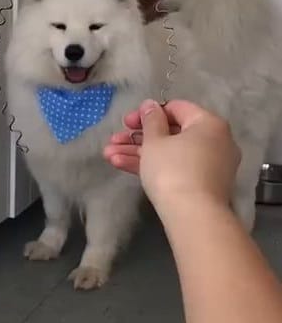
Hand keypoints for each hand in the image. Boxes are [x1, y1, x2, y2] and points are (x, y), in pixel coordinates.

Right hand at [104, 100, 240, 215]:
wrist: (192, 217)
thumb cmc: (172, 169)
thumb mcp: (154, 141)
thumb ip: (150, 120)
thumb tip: (150, 105)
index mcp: (208, 124)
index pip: (176, 109)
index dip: (147, 113)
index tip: (126, 122)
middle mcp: (214, 141)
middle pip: (170, 132)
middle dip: (137, 137)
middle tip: (114, 140)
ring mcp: (208, 165)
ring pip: (169, 152)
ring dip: (137, 152)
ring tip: (108, 155)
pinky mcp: (201, 185)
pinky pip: (175, 168)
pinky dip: (152, 166)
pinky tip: (121, 165)